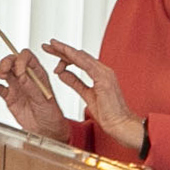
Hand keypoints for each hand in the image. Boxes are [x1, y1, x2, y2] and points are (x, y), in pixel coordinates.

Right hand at [0, 45, 66, 137]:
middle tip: (4, 69)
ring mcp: (17, 87)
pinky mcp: (10, 97)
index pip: (27, 57)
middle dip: (7, 61)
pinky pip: (0, 88)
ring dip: (0, 70)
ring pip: (5, 71)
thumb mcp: (43, 99)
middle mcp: (26, 77)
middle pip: (13, 61)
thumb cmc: (50, 113)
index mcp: (37, 74)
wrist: (46, 129)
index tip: (19, 71)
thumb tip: (21, 75)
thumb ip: (31, 87)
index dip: (21, 60)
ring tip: (1, 75)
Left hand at [44, 40, 143, 154]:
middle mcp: (103, 71)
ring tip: (52, 46)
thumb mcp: (86, 95)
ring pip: (82, 56)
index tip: (52, 52)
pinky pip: (87, 65)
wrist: (121, 124)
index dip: (65, 56)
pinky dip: (75, 58)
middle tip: (48, 45)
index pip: (80, 60)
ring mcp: (105, 73)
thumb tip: (62, 73)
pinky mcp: (104, 79)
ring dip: (66, 50)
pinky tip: (65, 53)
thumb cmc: (109, 114)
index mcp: (100, 74)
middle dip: (62, 49)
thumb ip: (75, 83)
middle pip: (80, 55)